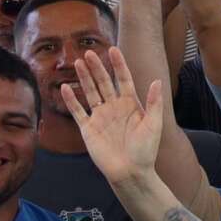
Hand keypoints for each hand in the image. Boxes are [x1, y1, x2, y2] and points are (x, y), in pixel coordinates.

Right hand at [58, 49, 165, 185]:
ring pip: (90, 92)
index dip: (118, 65)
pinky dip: (71, 100)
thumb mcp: (154, 125)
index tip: (113, 49)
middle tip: (89, 52)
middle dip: (97, 68)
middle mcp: (114, 107)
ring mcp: (100, 117)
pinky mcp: (88, 128)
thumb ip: (154, 103)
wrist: (130, 171)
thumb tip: (156, 81)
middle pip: (104, 83)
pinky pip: (78, 111)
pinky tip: (64, 87)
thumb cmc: (146, 150)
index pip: (124, 79)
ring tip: (78, 63)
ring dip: (84, 78)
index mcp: (131, 105)